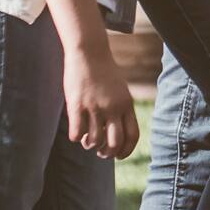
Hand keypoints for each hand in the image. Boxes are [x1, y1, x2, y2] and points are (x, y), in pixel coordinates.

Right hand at [64, 36, 138, 160]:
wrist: (89, 53)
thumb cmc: (104, 73)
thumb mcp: (120, 91)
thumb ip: (121, 110)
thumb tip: (117, 136)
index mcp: (126, 104)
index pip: (132, 136)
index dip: (126, 151)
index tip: (118, 156)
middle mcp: (113, 107)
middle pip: (114, 143)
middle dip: (107, 154)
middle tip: (100, 152)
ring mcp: (95, 107)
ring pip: (94, 140)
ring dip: (89, 145)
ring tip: (87, 140)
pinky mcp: (77, 104)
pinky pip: (77, 133)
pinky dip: (76, 138)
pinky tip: (76, 133)